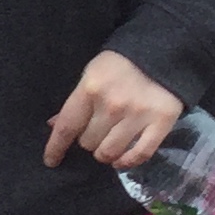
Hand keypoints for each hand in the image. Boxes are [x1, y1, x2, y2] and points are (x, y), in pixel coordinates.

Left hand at [44, 49, 183, 169]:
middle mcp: (112, 105)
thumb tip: (54, 125)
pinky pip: (139, 155)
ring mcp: (137, 116)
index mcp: (91, 89)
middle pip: (88, 142)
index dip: (56, 147)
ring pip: (110, 153)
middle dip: (88, 140)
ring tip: (109, 144)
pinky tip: (121, 160)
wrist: (163, 52)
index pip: (67, 126)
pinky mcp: (161, 123)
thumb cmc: (121, 63)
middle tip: (96, 131)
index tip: (51, 161)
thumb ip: (75, 102)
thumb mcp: (92, 74)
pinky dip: (127, 162)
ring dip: (105, 153)